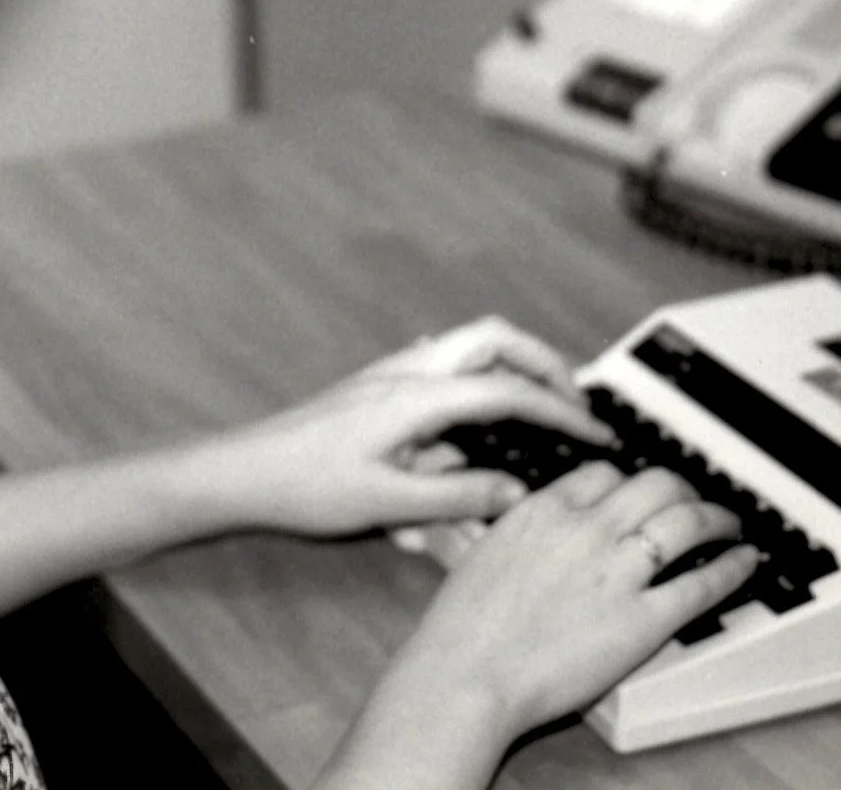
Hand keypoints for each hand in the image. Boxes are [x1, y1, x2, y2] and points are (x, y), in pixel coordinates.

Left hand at [199, 316, 614, 537]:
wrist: (244, 471)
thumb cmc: (305, 486)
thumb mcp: (387, 503)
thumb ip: (458, 498)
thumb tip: (516, 492)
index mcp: (417, 395)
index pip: (509, 389)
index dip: (560, 409)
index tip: (596, 433)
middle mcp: (408, 371)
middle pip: (495, 337)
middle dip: (545, 360)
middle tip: (576, 400)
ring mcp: (392, 373)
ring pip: (470, 344)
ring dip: (513, 364)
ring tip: (542, 403)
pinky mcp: (379, 386)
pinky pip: (445, 362)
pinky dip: (480, 374)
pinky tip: (482, 412)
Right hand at [319, 463, 757, 788]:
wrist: (467, 671)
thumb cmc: (461, 626)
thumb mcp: (482, 552)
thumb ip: (519, 534)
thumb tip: (532, 533)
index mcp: (545, 509)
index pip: (603, 473)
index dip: (627, 481)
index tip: (636, 493)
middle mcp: (588, 528)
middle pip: (654, 482)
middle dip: (680, 488)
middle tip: (691, 500)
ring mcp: (620, 571)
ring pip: (687, 520)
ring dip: (718, 517)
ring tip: (730, 523)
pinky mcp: (644, 619)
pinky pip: (702, 583)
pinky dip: (732, 567)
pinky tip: (745, 560)